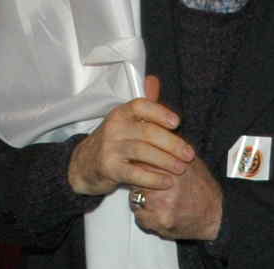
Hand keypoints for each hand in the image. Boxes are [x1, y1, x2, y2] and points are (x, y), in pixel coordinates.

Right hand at [67, 77, 195, 196]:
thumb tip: (154, 80)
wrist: (84, 164)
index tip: (177, 123)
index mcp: (122, 113)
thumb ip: (144, 106)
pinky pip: (135, 173)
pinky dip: (153, 178)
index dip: (160, 113)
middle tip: (189, 154)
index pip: (141, 106)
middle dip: (172, 144)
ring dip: (166, 161)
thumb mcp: (125, 121)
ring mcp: (110, 147)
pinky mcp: (109, 168)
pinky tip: (167, 182)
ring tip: (181, 168)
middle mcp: (115, 127)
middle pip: (148, 132)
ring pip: (143, 152)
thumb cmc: (113, 142)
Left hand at [129, 153, 223, 241]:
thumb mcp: (190, 161)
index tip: (141, 168)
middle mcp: (165, 184)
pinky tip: (159, 213)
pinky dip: (146, 216)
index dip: (139, 164)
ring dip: (141, 200)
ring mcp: (161, 204)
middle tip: (151, 186)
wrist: (216, 214)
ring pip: (134, 199)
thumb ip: (170, 151)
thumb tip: (151, 139)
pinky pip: (140, 218)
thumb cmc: (203, 188)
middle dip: (139, 182)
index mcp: (170, 166)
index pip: (140, 160)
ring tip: (158, 200)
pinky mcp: (160, 222)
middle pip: (134, 179)